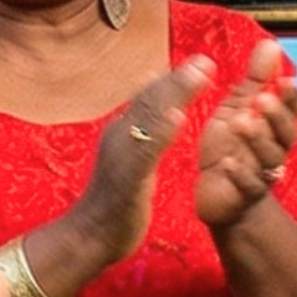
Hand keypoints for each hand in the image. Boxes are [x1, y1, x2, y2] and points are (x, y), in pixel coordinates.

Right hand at [67, 62, 206, 265]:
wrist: (90, 237)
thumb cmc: (116, 201)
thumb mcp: (131, 161)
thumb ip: (141, 134)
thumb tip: (149, 109)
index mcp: (124, 133)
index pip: (150, 100)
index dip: (174, 79)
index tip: (201, 60)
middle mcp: (120, 136)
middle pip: (151, 101)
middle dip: (178, 78)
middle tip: (206, 60)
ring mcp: (122, 155)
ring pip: (149, 117)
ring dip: (175, 93)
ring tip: (199, 74)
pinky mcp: (127, 178)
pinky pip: (146, 151)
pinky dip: (162, 132)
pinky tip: (179, 117)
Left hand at [197, 42, 296, 232]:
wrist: (225, 199)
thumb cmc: (233, 150)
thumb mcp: (240, 108)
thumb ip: (256, 79)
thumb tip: (271, 44)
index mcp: (271, 128)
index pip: (288, 111)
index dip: (289, 98)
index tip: (285, 81)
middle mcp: (272, 150)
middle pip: (284, 135)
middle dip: (276, 116)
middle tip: (262, 99)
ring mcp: (261, 173)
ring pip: (269, 158)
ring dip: (258, 140)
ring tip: (243, 122)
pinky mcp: (243, 195)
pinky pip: (248, 186)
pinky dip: (241, 175)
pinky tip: (229, 163)